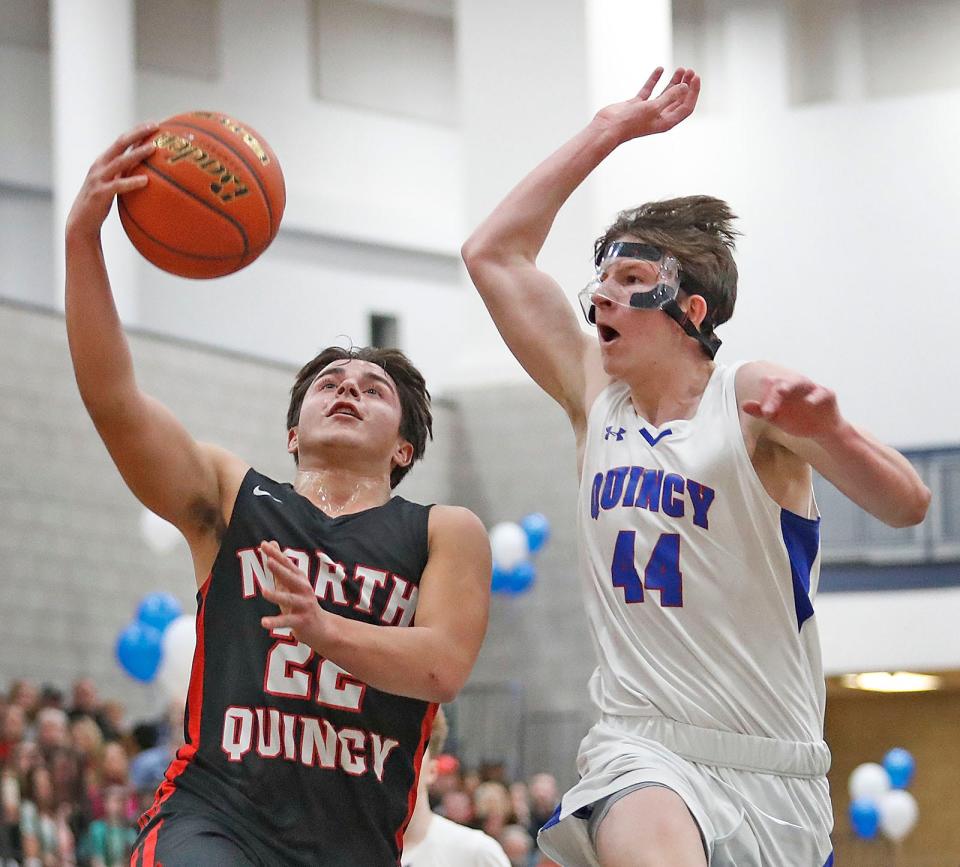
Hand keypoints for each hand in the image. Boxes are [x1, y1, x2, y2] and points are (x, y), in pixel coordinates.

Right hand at [65, 122, 158, 241]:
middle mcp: (100, 165)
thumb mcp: (114, 184)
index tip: (154, 124)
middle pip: (120, 144)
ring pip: (120, 162)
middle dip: (137, 133)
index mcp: (104, 161)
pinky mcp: (100, 193)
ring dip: (137, 154)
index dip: (137, 131)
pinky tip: (146, 181)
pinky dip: (132, 182)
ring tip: (153, 149)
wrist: (82, 222)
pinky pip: (118, 185)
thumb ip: (126, 174)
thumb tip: (149, 170)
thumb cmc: (101, 203)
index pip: (121, 141)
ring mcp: (98, 178)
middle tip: (155, 127)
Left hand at [259, 540, 328, 647]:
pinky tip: (264, 622)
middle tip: (269, 561)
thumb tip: (271, 543)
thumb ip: (279, 565)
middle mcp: (303, 589)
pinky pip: (287, 621)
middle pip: (291, 577)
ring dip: (277, 595)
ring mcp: (304, 605)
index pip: (286, 564)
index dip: (276, 554)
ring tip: (264, 592)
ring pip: (289, 599)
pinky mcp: (302, 621)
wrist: (321, 627)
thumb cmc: (301, 602)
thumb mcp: (289, 583)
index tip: (264, 544)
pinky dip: (275, 622)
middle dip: (280, 569)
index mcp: (299, 579)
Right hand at [595, 67, 699, 142]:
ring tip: (680, 69)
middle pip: (678, 99)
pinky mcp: (637, 104)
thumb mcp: (653, 108)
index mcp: (666, 122)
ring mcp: (648, 110)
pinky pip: (649, 90)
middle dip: (686, 85)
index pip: (686, 106)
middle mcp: (659, 116)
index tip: (695, 77)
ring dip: (674, 81)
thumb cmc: (630, 122)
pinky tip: (660, 69)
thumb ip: (670, 96)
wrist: (608, 127)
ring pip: (665, 94)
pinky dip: (655, 80)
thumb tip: (685, 86)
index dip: (693, 92)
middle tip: (690, 70)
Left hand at [742, 375, 843, 440]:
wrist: (820, 431)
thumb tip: (744, 405)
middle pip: (783, 382)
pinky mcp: (827, 393)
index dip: (766, 398)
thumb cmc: (796, 420)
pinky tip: (809, 402)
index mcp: (782, 389)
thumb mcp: (776, 418)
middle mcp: (795, 385)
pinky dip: (815, 397)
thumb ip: (761, 411)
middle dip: (775, 393)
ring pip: (801, 382)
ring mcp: (811, 387)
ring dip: (791, 386)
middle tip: (770, 406)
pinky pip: (821, 392)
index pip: (769, 385)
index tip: (765, 414)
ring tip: (782, 392)